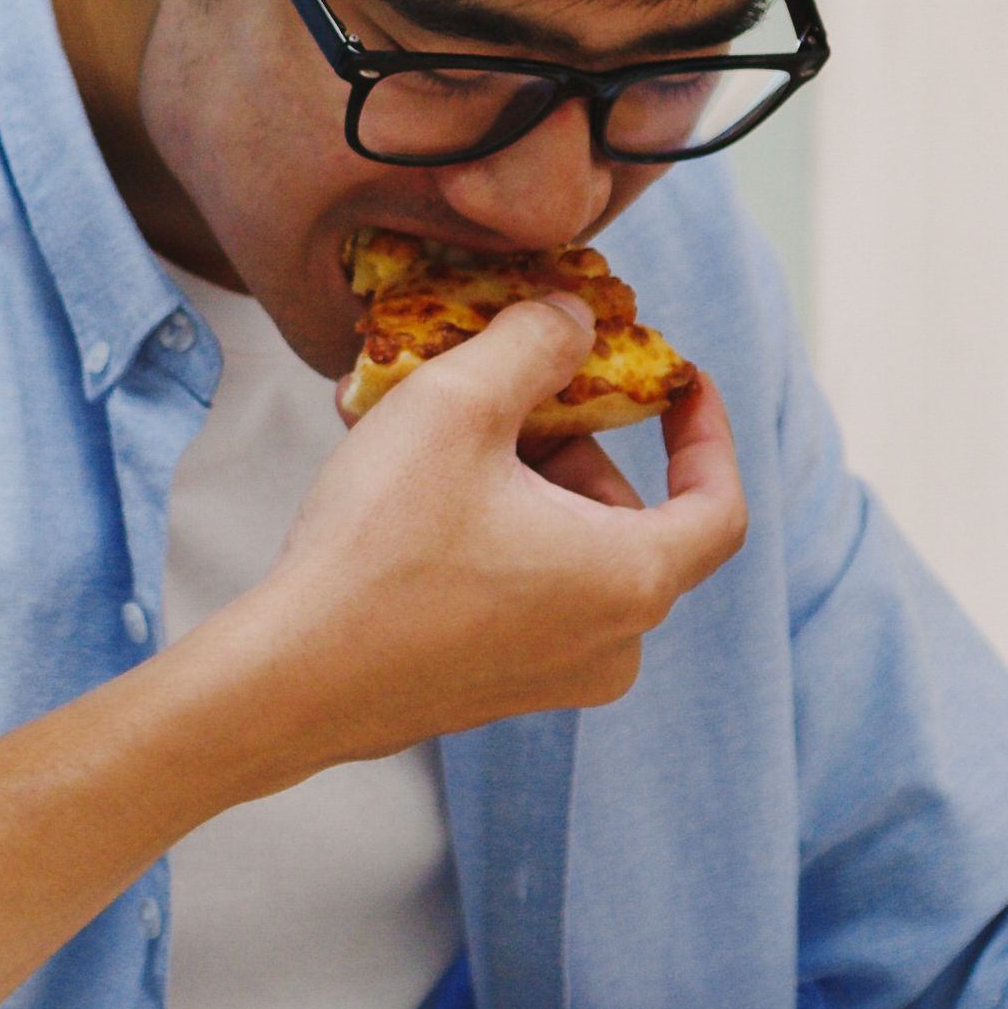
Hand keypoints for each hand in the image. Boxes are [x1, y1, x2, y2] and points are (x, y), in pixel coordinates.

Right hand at [197, 293, 746, 780]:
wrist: (290, 679)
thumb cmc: (378, 548)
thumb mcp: (457, 405)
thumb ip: (533, 341)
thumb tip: (573, 319)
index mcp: (630, 580)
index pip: (717, 503)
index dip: (706, 432)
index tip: (676, 380)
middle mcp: (613, 644)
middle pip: (629, 518)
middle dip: (577, 446)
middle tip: (510, 395)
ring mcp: (558, 677)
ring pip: (576, 553)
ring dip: (527, 486)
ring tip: (446, 438)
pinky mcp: (503, 690)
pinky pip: (532, 593)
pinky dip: (500, 535)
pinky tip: (423, 494)